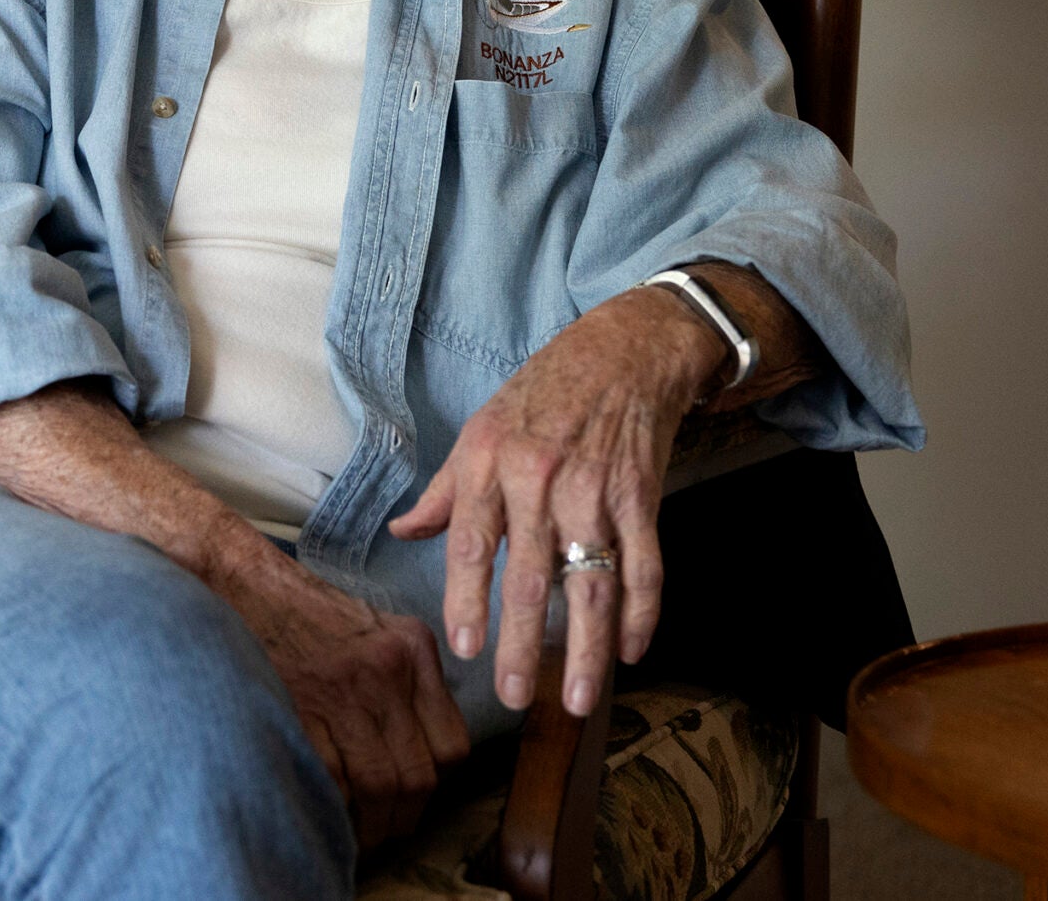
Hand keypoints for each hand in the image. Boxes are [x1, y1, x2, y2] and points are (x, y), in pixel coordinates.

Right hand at [213, 550, 470, 848]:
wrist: (242, 584)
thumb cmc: (305, 617)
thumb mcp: (376, 632)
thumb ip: (406, 684)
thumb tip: (415, 758)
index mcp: (413, 650)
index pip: (451, 744)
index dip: (433, 787)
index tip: (411, 803)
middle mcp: (388, 668)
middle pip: (417, 772)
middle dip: (401, 818)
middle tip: (382, 833)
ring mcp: (345, 688)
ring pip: (380, 784)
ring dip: (369, 824)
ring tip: (352, 833)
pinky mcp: (302, 706)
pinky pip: (333, 779)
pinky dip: (332, 806)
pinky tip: (322, 808)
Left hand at [388, 287, 725, 718]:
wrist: (626, 349)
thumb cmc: (545, 391)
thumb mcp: (482, 427)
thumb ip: (445, 490)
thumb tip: (404, 532)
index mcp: (488, 460)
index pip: (471, 543)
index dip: (467, 599)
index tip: (466, 648)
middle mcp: (538, 476)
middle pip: (529, 576)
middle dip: (521, 644)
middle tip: (514, 696)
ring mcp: (595, 488)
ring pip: (590, 584)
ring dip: (585, 648)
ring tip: (576, 698)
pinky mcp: (642, 495)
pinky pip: (643, 567)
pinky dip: (640, 615)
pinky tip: (630, 651)